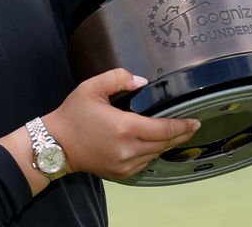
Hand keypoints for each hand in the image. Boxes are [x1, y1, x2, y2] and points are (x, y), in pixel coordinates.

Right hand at [43, 69, 199, 180]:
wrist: (56, 144)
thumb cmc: (73, 114)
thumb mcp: (92, 87)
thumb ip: (119, 78)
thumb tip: (142, 82)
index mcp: (125, 127)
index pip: (165, 129)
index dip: (183, 126)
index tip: (196, 121)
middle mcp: (129, 149)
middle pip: (165, 143)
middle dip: (180, 134)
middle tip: (191, 125)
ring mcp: (125, 164)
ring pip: (156, 154)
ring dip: (166, 144)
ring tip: (173, 132)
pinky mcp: (121, 173)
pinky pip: (145, 163)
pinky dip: (151, 152)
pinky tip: (152, 143)